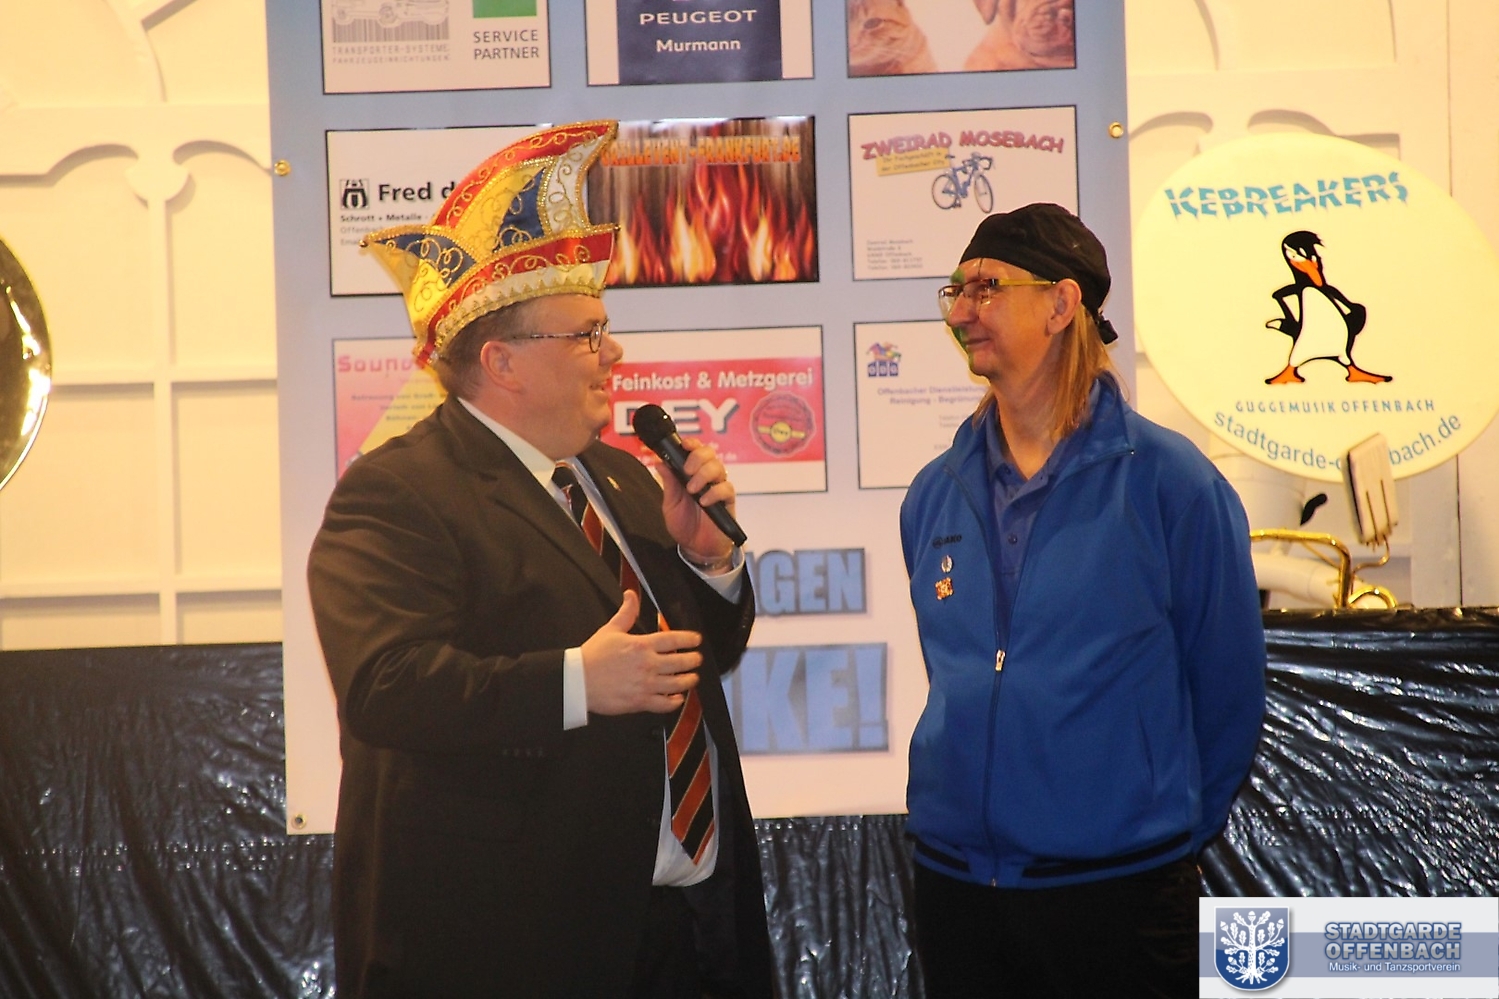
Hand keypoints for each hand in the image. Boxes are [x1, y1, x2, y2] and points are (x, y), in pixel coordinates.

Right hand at [580, 590, 702, 714]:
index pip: (673, 640)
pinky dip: (674, 702)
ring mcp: (646, 684)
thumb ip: (626, 613)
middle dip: (693, 660)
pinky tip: (678, 698)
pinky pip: (664, 704)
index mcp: (642, 645)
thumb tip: (631, 593)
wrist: (578, 681)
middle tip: (697, 660)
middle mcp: (648, 664)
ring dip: (688, 680)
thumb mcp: (611, 630)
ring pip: (677, 684)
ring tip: (692, 678)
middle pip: (680, 662)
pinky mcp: (640, 702)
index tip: (697, 640)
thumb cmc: (594, 654)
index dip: (689, 639)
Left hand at [657, 438, 736, 562]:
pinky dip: (714, 492)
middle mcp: (707, 477)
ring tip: (692, 490)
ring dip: (703, 475)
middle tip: (687, 471)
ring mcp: (718, 488)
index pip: (696, 451)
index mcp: (692, 474)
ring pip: (718, 467)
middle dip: (697, 457)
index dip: (692, 444)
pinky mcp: (727, 501)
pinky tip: (704, 502)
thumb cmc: (684, 525)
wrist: (696, 548)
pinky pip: (726, 488)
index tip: (684, 445)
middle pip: (709, 454)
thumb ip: (668, 483)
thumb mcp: (670, 504)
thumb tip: (659, 462)